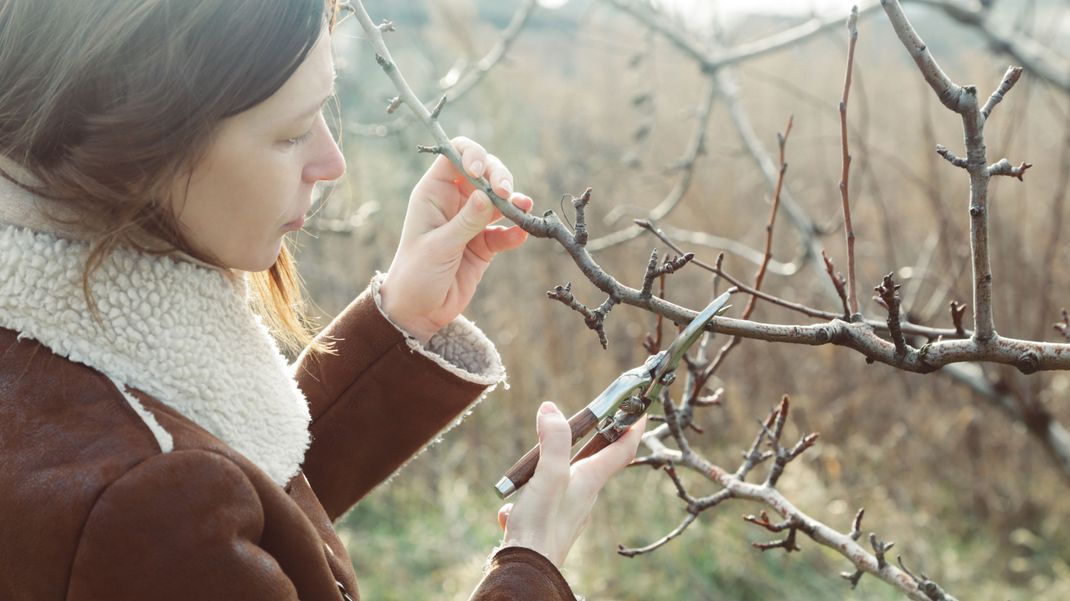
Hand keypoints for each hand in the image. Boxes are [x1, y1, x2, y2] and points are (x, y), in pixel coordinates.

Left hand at [380, 137, 533, 343]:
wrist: (418, 312)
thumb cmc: (416, 275)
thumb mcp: (439, 247)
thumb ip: (466, 221)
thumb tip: (488, 195)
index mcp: (433, 193)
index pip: (456, 155)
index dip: (473, 155)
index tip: (482, 173)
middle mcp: (453, 201)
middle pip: (484, 172)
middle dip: (500, 177)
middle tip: (508, 194)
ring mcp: (470, 222)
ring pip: (499, 199)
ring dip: (513, 201)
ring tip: (523, 208)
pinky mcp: (484, 244)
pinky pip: (504, 230)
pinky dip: (515, 230)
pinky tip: (520, 235)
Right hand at [496, 402, 646, 567]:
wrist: (526, 570)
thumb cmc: (541, 524)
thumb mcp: (548, 475)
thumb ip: (554, 441)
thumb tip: (551, 409)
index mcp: (590, 480)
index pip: (623, 449)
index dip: (633, 427)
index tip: (642, 409)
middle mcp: (585, 496)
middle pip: (596, 462)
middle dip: (592, 440)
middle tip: (586, 421)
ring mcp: (569, 512)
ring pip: (563, 481)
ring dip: (548, 470)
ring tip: (527, 474)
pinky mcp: (551, 524)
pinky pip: (541, 503)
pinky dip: (527, 500)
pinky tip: (512, 511)